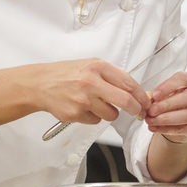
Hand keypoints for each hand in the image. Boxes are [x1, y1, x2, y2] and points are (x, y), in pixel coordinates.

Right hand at [34, 58, 151, 125]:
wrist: (40, 84)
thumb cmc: (66, 74)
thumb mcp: (90, 66)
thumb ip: (111, 75)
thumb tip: (134, 90)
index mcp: (98, 67)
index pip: (128, 83)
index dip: (141, 95)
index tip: (146, 101)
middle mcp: (91, 82)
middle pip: (125, 101)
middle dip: (135, 109)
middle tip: (137, 112)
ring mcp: (83, 100)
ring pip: (111, 114)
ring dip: (110, 112)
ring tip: (96, 103)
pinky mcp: (76, 114)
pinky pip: (96, 120)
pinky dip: (94, 117)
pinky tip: (83, 107)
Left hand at [145, 71, 186, 142]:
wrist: (182, 119)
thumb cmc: (175, 101)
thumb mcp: (168, 93)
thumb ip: (160, 95)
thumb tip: (149, 101)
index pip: (184, 79)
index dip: (168, 86)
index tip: (154, 95)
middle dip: (167, 104)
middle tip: (151, 110)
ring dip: (166, 119)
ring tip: (151, 120)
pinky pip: (183, 129)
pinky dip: (166, 129)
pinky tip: (155, 127)